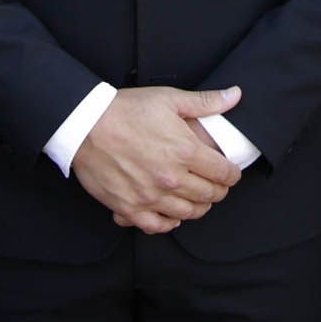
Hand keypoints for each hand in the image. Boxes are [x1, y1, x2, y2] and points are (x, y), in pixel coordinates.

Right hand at [73, 86, 243, 234]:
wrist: (85, 125)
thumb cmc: (125, 110)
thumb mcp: (169, 99)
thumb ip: (205, 102)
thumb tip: (235, 96)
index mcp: (185, 151)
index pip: (224, 173)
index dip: (232, 174)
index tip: (230, 173)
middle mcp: (171, 178)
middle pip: (209, 195)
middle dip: (218, 191)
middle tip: (216, 186)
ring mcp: (150, 196)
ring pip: (188, 213)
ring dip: (198, 207)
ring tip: (197, 199)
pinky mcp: (129, 208)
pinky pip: (157, 226)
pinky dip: (168, 223)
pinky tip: (171, 215)